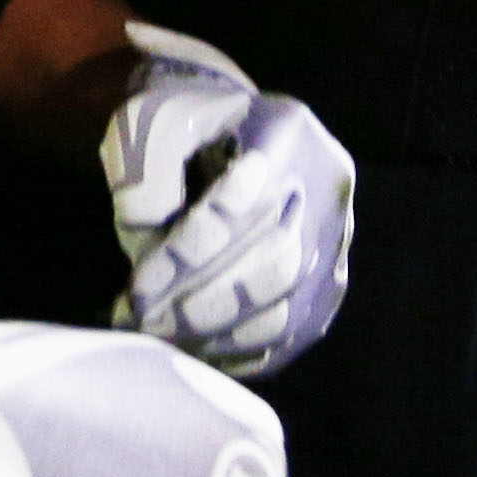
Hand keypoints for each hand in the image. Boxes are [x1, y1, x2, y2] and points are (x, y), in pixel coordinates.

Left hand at [100, 22, 354, 380]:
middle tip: (146, 321)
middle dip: (205, 302)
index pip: (248, 202)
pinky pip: (294, 333)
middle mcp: (327, 183)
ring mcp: (338, 236)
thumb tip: (150, 251)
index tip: (138, 286)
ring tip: (161, 337)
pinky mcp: (331, 280)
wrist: (230, 131)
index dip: (191, 253)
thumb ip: (144, 179)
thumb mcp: (149, 125)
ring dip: (219, 333)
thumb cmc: (183, 127)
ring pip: (289, 306)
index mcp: (286, 130)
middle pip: (278, 262)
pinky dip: (242, 351)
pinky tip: (195, 348)